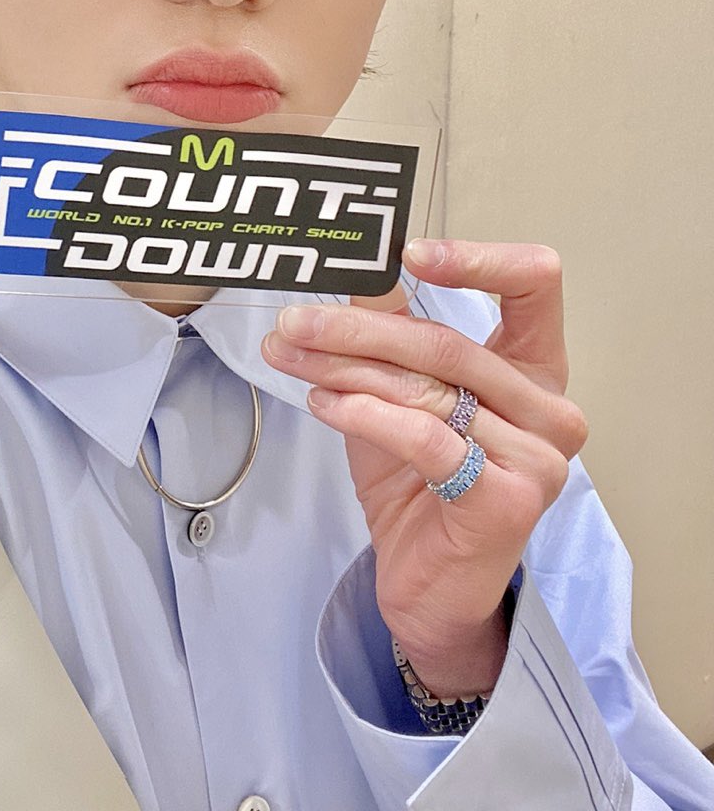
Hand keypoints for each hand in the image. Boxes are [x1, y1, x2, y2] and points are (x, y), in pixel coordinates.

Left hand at [260, 239, 588, 696]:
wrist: (430, 586)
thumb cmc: (419, 481)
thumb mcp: (401, 392)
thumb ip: (391, 331)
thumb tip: (357, 269)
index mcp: (536, 366)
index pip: (535, 283)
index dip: (476, 258)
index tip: (408, 253)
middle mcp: (550, 407)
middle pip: (448, 341)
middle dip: (357, 328)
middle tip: (293, 319)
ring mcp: (538, 457)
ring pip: (427, 388)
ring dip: (344, 366)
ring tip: (288, 354)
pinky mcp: (507, 499)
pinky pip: (423, 437)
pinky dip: (364, 413)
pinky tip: (322, 401)